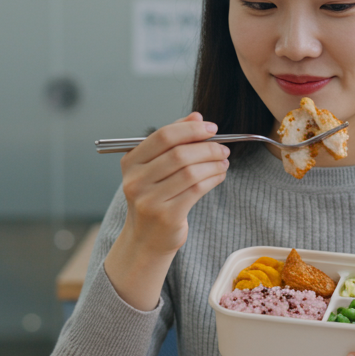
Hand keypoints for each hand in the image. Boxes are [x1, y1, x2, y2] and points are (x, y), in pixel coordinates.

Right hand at [104, 113, 228, 309]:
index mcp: (131, 162)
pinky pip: (197, 190)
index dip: (190, 129)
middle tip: (223, 147)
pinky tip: (220, 174)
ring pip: (191, 172)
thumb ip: (173, 140)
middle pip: (179, 154)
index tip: (211, 128)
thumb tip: (196, 116)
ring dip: (213, 163)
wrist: (145, 239)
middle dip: (207, 147)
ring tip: (223, 160)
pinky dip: (213, 178)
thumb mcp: (155, 167)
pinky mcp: (167, 216)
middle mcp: (136, 180)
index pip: (163, 136)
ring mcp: (149, 200)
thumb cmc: (153, 198)